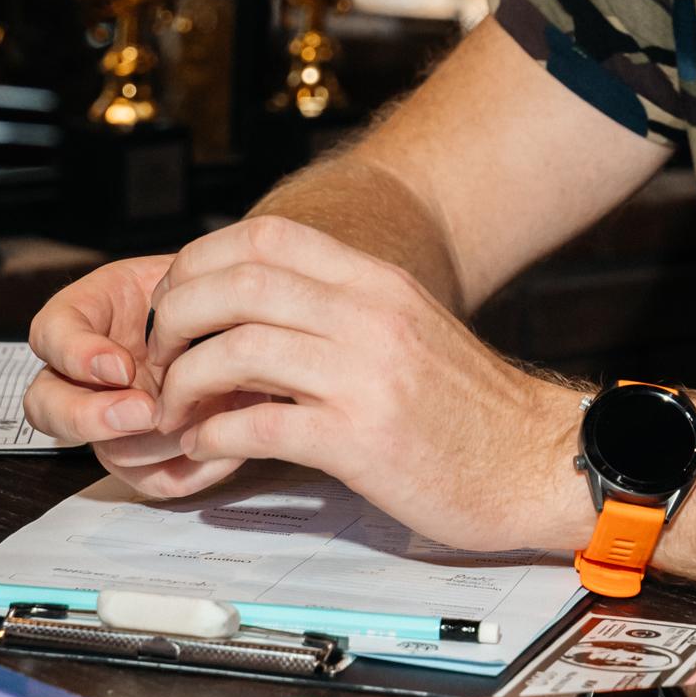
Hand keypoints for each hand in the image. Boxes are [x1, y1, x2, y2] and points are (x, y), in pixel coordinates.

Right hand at [25, 252, 248, 499]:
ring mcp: (116, 418)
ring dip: (157, 442)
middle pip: (48, 408)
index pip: (50, 337)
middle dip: (91, 417)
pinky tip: (223, 449)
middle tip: (144, 411)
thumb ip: (169, 296)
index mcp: (85, 319)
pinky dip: (190, 470)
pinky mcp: (151, 453)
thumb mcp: (185, 272)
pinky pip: (154, 479)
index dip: (77, 357)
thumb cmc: (205, 291)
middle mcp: (87, 376)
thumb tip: (180, 335)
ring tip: (206, 418)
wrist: (242, 319)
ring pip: (108, 451)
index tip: (119, 366)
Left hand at [147, 214, 588, 549]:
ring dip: (183, 382)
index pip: (265, 237)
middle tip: (160, 355)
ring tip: (176, 410)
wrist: (534, 459)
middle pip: (236, 285)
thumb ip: (340, 312)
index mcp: (377, 282)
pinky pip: (256, 425)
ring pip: (235, 350)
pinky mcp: (360, 439)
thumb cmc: (468, 407)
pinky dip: (213, 437)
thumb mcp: (407, 329)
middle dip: (175, 319)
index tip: (178, 301)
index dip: (200, 262)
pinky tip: (207, 448)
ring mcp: (364, 374)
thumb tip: (253, 313)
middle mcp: (369, 314)